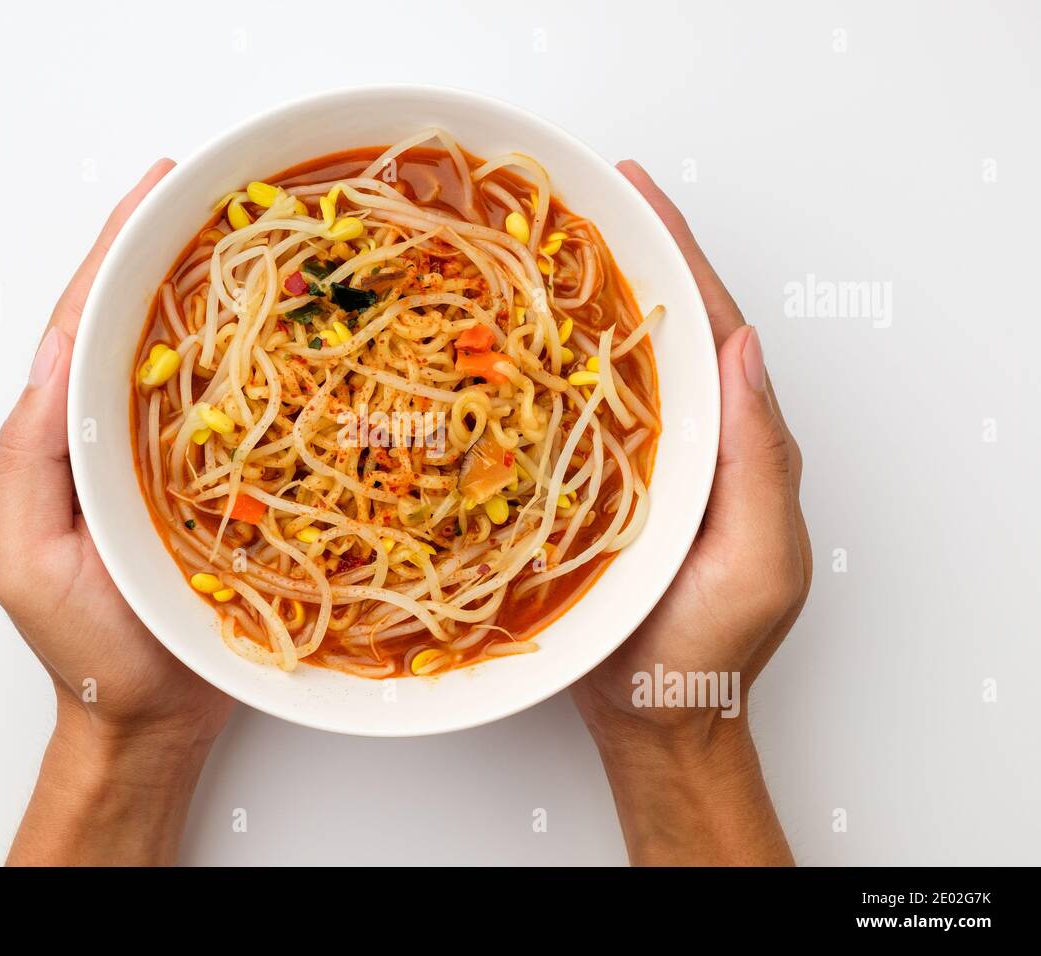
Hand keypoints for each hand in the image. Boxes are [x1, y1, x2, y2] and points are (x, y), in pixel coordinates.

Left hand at [0, 160, 232, 864]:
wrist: (154, 716)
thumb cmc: (91, 649)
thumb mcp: (31, 558)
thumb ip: (29, 462)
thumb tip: (54, 361)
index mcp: (68, 440)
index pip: (84, 326)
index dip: (114, 254)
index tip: (155, 193)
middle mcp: (120, 436)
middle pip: (137, 324)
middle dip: (165, 250)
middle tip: (207, 188)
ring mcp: (174, 458)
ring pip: (191, 358)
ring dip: (213, 291)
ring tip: (251, 229)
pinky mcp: (226, 485)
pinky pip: (240, 408)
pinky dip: (257, 359)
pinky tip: (288, 324)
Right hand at [571, 161, 811, 864]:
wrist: (656, 716)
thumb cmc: (710, 649)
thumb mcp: (759, 559)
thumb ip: (761, 459)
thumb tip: (742, 348)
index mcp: (737, 445)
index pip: (715, 328)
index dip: (681, 255)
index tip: (639, 194)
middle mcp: (693, 442)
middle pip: (666, 330)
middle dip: (632, 258)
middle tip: (582, 199)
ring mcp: (644, 464)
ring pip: (619, 366)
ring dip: (588, 303)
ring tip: (543, 248)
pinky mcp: (596, 489)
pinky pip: (577, 414)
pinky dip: (553, 369)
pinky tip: (516, 344)